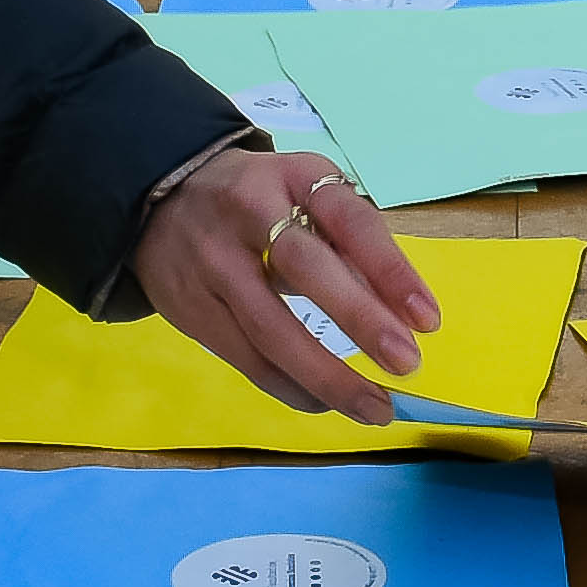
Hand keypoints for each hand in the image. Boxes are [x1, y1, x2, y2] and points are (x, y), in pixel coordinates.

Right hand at [132, 152, 439, 422]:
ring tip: (375, 408)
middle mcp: (249, 214)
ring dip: (329, 377)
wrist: (159, 198)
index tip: (427, 319)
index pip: (350, 222)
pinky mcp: (190, 309)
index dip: (390, 270)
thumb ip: (349, 244)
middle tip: (407, 365)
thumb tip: (399, 314)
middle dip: (360, 320)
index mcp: (294, 178)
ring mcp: (213, 263)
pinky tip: (325, 403)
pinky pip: (246, 359)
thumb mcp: (306, 194)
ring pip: (271, 330)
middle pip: (305, 270)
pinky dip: (291, 387)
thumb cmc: (262, 201)